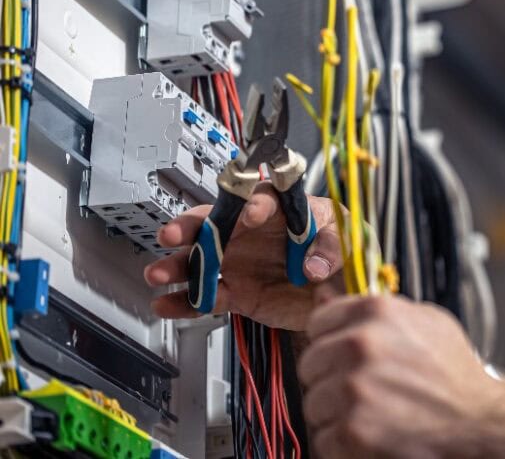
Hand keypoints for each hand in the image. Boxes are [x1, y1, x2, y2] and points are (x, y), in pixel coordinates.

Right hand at [143, 183, 343, 329]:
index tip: (251, 214)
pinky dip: (186, 302)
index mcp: (280, 210)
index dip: (254, 205)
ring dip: (178, 266)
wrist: (339, 291)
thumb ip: (331, 248)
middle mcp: (252, 233)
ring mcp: (241, 262)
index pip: (261, 199)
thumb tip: (314, 264)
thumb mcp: (346, 240)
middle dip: (191, 227)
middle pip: (215, 223)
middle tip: (173, 234)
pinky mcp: (238, 292)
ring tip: (157, 273)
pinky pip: (208, 296)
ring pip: (202, 260)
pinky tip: (166, 304)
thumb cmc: (341, 251)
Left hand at [299, 290, 500, 457]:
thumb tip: (324, 293)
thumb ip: (373, 308)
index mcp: (376, 312)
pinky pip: (322, 438)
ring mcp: (354, 389)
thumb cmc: (454, 372)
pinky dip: (342, 444)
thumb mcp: (425, 321)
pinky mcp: (352, 431)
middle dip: (330, 378)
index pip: (318, 322)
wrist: (480, 421)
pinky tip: (371, 435)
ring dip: (335, 413)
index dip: (331, 341)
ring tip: (371, 413)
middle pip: (310, 363)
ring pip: (313, 402)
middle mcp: (361, 345)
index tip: (343, 355)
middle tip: (361, 389)